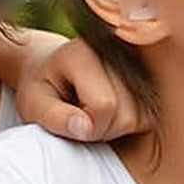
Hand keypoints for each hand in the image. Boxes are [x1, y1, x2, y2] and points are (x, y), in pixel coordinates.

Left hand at [15, 34, 146, 141]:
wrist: (54, 67)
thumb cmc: (42, 87)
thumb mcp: (34, 103)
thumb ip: (55, 117)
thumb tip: (86, 130)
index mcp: (84, 53)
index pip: (105, 105)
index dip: (88, 128)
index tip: (68, 122)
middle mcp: (118, 53)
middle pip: (126, 116)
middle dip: (101, 130)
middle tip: (78, 119)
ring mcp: (137, 64)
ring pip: (141, 118)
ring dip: (115, 128)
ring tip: (91, 114)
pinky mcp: (149, 78)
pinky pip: (148, 117)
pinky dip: (129, 123)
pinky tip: (108, 112)